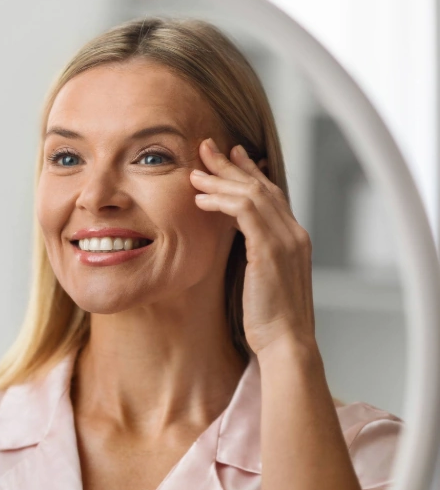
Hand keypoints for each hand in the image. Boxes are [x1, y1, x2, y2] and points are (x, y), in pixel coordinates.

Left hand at [190, 139, 314, 354]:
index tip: (231, 155)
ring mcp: (286, 240)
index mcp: (293, 239)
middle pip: (261, 186)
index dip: (250, 171)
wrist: (286, 343)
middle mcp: (294, 233)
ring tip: (195, 172)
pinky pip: (246, 212)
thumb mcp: (260, 280)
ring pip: (252, 193)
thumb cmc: (268, 319)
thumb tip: (230, 245)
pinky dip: (223, 201)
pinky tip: (202, 199)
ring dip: (220, 180)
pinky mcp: (271, 251)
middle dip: (231, 164)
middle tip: (206, 146)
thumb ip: (252, 256)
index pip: (272, 194)